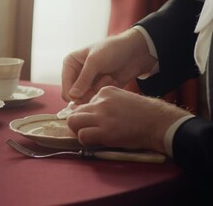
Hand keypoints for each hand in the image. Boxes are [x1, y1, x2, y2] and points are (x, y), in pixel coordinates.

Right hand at [61, 28, 156, 102]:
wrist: (134, 53)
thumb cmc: (112, 50)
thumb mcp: (95, 62)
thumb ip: (83, 80)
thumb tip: (72, 96)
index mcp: (70, 64)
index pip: (65, 86)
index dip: (73, 93)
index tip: (84, 94)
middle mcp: (76, 75)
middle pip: (74, 96)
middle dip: (87, 92)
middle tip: (100, 84)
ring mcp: (87, 83)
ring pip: (85, 99)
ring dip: (98, 90)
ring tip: (108, 78)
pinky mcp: (97, 89)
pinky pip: (96, 98)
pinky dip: (104, 91)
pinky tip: (112, 80)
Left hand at [67, 86, 191, 152]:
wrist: (160, 123)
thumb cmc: (145, 113)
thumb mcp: (123, 99)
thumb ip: (107, 103)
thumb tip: (93, 114)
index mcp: (106, 91)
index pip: (85, 103)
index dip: (88, 115)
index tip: (97, 122)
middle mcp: (101, 101)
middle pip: (75, 111)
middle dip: (79, 122)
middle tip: (88, 130)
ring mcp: (102, 116)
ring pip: (73, 121)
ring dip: (78, 130)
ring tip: (89, 136)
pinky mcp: (105, 131)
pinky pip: (82, 135)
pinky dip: (85, 141)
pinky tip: (95, 142)